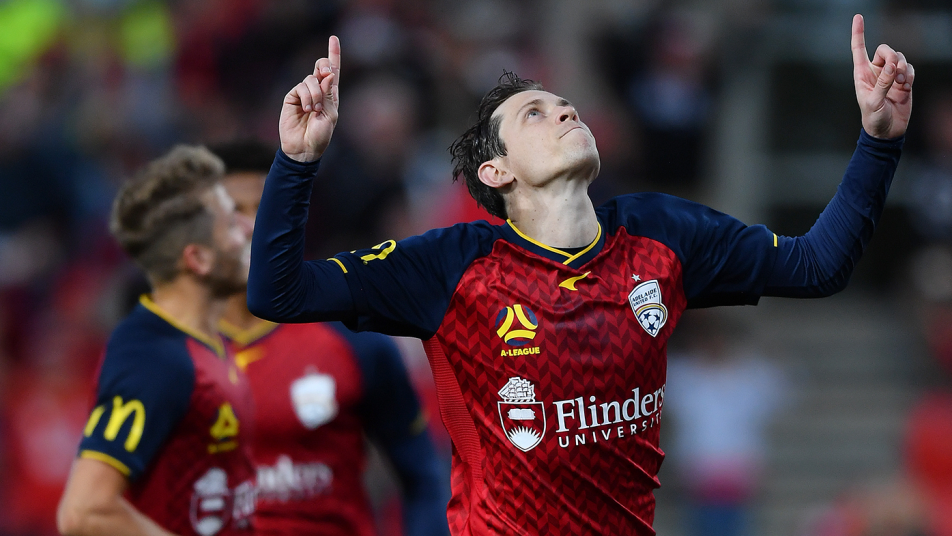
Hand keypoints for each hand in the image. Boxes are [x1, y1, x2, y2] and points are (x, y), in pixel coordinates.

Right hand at [279, 36, 340, 161]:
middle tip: (326, 74)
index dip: (333, 54)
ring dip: (315, 93)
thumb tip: (328, 74)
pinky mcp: (292, 96)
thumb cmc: (320, 136)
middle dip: (324, 66)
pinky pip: (301, 87)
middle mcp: (318, 91)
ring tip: (314, 110)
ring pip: (311, 79)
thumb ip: (329, 95)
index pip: (333, 71)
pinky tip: (307, 109)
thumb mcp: (329, 115)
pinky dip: (307, 97)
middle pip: (320, 67)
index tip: (333, 38)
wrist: (304, 148)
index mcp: (331, 95)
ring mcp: (304, 93)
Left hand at [851, 14, 913, 138]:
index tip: (858, 17)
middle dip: (892, 56)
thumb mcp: (874, 103)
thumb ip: (882, 84)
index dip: (858, 33)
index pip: (859, 49)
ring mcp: (889, 75)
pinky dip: (909, 74)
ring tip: (900, 83)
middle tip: (895, 71)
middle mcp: (875, 72)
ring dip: (902, 67)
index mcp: (862, 74)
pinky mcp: (902, 80)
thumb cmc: (873, 118)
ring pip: (899, 58)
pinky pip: (909, 68)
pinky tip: (906, 86)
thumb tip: (891, 66)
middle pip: (885, 50)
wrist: (887, 131)